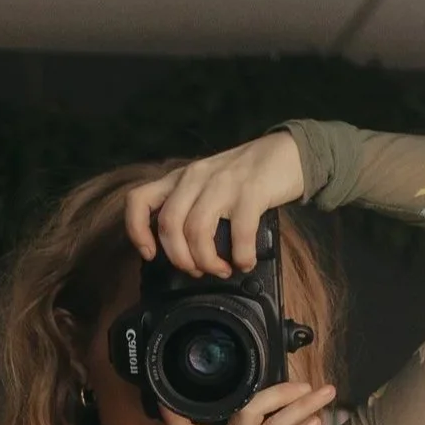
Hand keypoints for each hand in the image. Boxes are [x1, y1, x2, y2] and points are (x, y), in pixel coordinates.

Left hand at [123, 130, 305, 275]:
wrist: (288, 153)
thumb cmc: (246, 176)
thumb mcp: (207, 184)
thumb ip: (190, 207)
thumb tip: (181, 250)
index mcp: (180, 179)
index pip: (139, 199)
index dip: (136, 231)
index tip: (150, 254)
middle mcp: (195, 178)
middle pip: (168, 224)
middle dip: (180, 258)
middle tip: (196, 271)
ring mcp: (222, 183)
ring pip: (196, 231)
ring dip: (207, 261)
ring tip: (221, 270)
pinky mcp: (251, 191)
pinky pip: (238, 233)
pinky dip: (241, 256)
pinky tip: (245, 262)